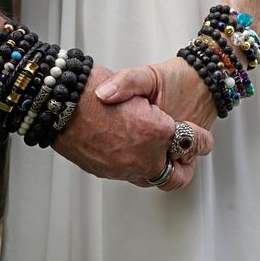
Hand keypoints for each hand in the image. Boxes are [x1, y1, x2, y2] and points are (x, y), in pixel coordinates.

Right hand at [52, 64, 213, 189]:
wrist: (57, 103)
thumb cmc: (91, 89)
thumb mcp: (134, 82)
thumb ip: (157, 108)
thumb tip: (165, 123)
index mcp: (156, 131)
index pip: (193, 142)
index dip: (202, 140)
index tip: (202, 138)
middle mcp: (142, 156)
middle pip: (177, 176)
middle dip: (186, 168)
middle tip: (185, 159)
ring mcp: (122, 168)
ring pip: (152, 178)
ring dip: (158, 168)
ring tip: (155, 153)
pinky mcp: (105, 172)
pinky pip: (128, 175)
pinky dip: (134, 165)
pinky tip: (127, 149)